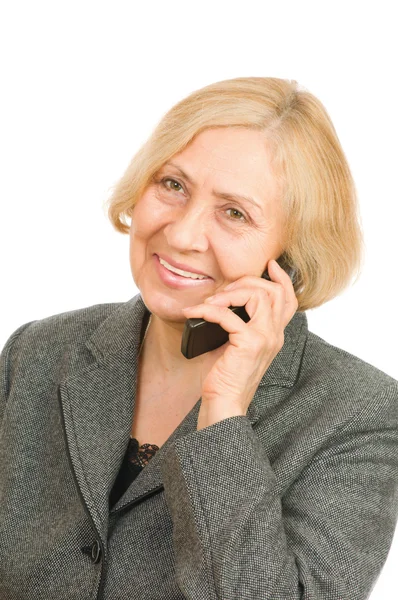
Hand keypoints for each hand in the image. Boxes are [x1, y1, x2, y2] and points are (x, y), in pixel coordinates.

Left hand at [181, 260, 298, 430]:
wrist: (225, 404)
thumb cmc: (227, 377)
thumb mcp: (237, 345)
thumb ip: (240, 324)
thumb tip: (224, 300)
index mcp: (274, 335)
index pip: (289, 300)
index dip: (282, 279)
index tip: (271, 264)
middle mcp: (275, 335)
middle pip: (273, 291)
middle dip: (247, 281)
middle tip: (224, 289)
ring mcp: (265, 339)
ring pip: (258, 296)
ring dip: (229, 293)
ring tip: (210, 303)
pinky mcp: (248, 344)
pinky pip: (228, 314)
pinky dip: (209, 309)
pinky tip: (195, 313)